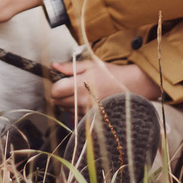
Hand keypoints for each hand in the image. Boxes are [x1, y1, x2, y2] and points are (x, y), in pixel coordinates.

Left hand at [45, 57, 160, 115]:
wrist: (129, 86)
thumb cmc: (108, 73)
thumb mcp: (89, 64)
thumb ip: (69, 66)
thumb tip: (53, 65)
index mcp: (80, 85)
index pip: (55, 91)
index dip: (54, 85)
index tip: (59, 81)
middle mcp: (82, 100)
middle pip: (57, 102)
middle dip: (57, 94)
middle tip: (66, 86)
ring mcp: (86, 111)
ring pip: (64, 109)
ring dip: (65, 102)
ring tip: (76, 92)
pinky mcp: (91, 117)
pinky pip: (74, 115)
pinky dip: (74, 109)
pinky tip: (82, 100)